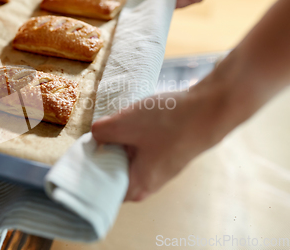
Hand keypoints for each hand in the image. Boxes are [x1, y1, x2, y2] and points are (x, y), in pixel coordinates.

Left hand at [91, 90, 223, 201]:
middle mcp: (148, 184)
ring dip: (122, 138)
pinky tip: (140, 119)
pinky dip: (136, 134)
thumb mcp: (124, 123)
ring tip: (125, 122)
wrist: (210, 109)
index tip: (86, 147)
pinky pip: (142, 147)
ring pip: (127, 155)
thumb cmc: (169, 123)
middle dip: (106, 148)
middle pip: (113, 168)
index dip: (90, 164)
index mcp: (136, 187)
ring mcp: (159, 169)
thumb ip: (101, 132)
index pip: (101, 185)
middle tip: (105, 130)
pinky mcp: (167, 154)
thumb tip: (96, 135)